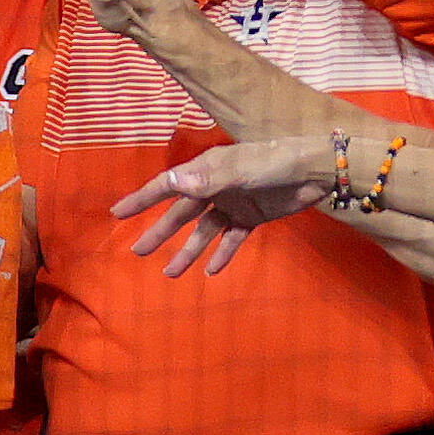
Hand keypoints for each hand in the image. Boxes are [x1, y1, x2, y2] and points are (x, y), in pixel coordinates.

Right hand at [112, 133, 336, 276]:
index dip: (142, 198)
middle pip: (181, 213)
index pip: (167, 185)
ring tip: (170, 273)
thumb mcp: (241, 169)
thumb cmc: (276, 161)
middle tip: (137, 251)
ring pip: (204, 230)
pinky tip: (210, 272)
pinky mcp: (253, 216)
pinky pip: (231, 238)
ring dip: (188, 250)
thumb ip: (208, 180)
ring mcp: (234, 202)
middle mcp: (216, 186)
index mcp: (208, 170)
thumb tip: (172, 184)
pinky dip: (221, 254)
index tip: (118, 213)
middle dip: (160, 231)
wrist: (316, 169)